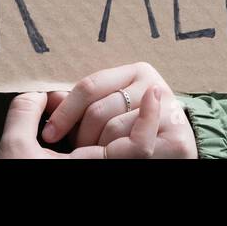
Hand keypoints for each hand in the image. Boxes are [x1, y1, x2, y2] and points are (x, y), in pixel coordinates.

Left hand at [41, 61, 196, 158]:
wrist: (175, 150)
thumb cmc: (133, 129)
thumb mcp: (106, 109)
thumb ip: (80, 103)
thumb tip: (49, 97)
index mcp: (136, 71)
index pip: (89, 86)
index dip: (65, 111)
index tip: (49, 134)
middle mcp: (153, 85)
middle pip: (99, 110)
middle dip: (80, 135)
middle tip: (74, 150)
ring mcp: (168, 112)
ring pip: (112, 130)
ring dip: (96, 148)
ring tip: (93, 154)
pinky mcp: (177, 141)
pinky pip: (137, 146)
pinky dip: (117, 150)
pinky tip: (104, 154)